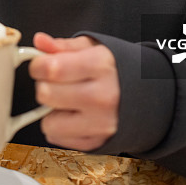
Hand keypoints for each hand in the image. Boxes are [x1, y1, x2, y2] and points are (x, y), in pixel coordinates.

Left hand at [28, 32, 119, 150]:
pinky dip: (60, 126)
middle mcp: (102, 97)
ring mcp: (101, 123)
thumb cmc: (115, 70)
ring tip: (68, 100)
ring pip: (48, 122)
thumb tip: (39, 41)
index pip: (51, 68)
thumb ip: (63, 46)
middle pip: (45, 94)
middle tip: (57, 82)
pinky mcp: (97, 143)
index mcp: (101, 66)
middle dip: (45, 86)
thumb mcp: (93, 48)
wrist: (147, 97)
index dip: (38, 65)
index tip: (40, 65)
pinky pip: (57, 137)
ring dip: (52, 110)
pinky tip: (75, 115)